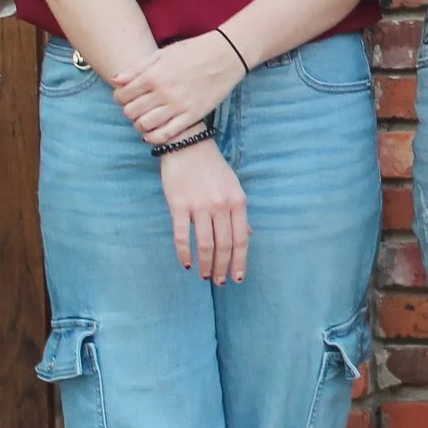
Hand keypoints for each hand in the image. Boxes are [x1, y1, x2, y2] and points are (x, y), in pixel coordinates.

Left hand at [113, 34, 247, 144]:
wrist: (226, 55)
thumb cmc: (193, 51)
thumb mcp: (162, 54)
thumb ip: (137, 68)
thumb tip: (115, 80)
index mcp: (152, 75)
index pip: (122, 96)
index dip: (120, 98)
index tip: (126, 98)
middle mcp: (163, 92)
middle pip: (130, 112)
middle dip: (129, 111)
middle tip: (136, 108)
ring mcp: (178, 105)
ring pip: (144, 125)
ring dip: (140, 124)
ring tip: (145, 119)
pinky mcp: (192, 115)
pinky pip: (166, 134)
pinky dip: (154, 137)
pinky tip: (154, 132)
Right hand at [160, 139, 248, 282]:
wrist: (188, 145)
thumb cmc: (213, 168)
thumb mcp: (234, 188)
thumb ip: (240, 213)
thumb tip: (249, 236)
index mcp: (238, 202)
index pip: (241, 240)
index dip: (240, 262)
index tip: (237, 278)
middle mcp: (221, 206)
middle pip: (224, 246)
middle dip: (222, 268)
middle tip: (219, 282)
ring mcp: (200, 206)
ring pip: (205, 244)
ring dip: (206, 264)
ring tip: (205, 276)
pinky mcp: (179, 205)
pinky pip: (182, 235)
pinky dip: (185, 253)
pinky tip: (187, 264)